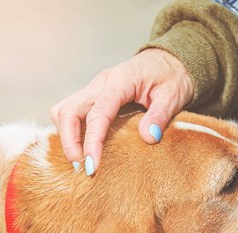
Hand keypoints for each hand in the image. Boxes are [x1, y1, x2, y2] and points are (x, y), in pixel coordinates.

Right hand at [50, 49, 192, 174]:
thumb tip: (148, 138)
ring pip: (63, 110)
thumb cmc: (171, 77)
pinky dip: (69, 131)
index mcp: (120, 81)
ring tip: (79, 160)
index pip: (97, 113)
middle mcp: (100, 83)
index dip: (92, 141)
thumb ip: (161, 115)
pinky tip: (81, 148)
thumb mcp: (174, 94)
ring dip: (65, 136)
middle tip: (79, 166)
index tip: (92, 165)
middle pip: (68, 110)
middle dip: (68, 141)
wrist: (167, 60)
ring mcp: (93, 89)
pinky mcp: (92, 97)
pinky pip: (70, 113)